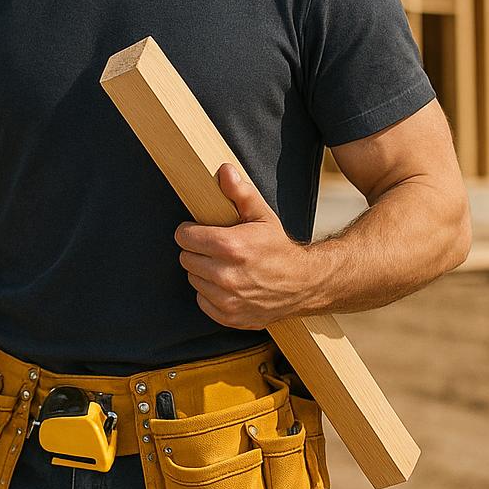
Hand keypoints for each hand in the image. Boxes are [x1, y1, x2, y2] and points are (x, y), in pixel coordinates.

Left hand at [173, 165, 320, 328]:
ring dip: (203, 272)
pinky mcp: (230, 317)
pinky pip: (202, 301)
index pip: (184, 236)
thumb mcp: (262, 215)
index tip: (200, 231)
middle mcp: (226, 276)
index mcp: (231, 247)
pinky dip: (210, 293)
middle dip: (197, 250)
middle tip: (216, 249)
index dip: (191, 231)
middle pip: (186, 258)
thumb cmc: (279, 248)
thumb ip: (240, 193)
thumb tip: (224, 171)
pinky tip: (228, 284)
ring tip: (224, 266)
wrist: (304, 284)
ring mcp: (228, 300)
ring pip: (193, 279)